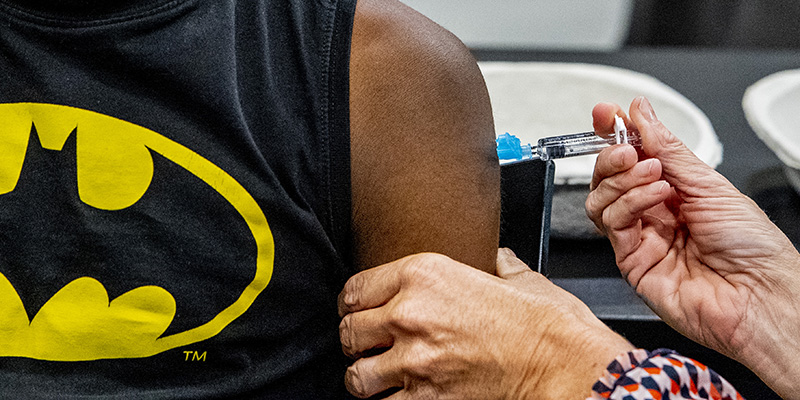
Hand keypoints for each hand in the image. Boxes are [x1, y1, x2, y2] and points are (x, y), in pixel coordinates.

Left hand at [338, 249, 632, 398]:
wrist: (564, 366)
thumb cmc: (545, 325)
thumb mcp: (515, 276)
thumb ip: (492, 263)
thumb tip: (493, 258)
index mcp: (423, 274)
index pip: (355, 289)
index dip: (354, 304)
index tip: (358, 312)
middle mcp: (409, 314)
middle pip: (349, 332)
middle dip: (359, 342)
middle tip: (372, 346)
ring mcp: (414, 361)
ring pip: (357, 376)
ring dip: (368, 377)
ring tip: (382, 376)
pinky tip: (404, 396)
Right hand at [585, 96, 799, 397]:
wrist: (759, 295)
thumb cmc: (753, 247)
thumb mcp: (710, 182)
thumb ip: (668, 147)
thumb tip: (641, 112)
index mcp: (675, 191)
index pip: (632, 157)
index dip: (614, 134)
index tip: (606, 114)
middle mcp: (653, 213)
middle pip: (608, 178)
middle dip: (612, 156)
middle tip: (629, 150)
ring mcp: (640, 238)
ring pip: (600, 199)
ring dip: (621, 180)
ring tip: (651, 175)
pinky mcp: (630, 261)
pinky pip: (611, 223)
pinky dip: (628, 202)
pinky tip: (654, 198)